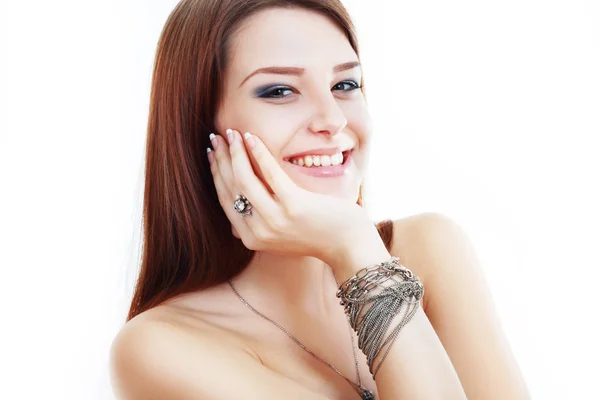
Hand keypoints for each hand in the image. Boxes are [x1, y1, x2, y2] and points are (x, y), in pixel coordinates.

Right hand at [207, 128, 380, 267]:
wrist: (347, 244)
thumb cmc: (317, 234)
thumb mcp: (280, 237)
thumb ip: (258, 227)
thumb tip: (234, 217)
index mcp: (251, 239)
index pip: (225, 199)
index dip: (216, 173)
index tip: (213, 154)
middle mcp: (259, 232)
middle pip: (231, 187)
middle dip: (221, 158)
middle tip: (217, 138)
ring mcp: (275, 220)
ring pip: (244, 179)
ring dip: (235, 152)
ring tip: (232, 133)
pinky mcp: (293, 205)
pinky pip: (269, 173)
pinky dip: (257, 152)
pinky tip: (251, 137)